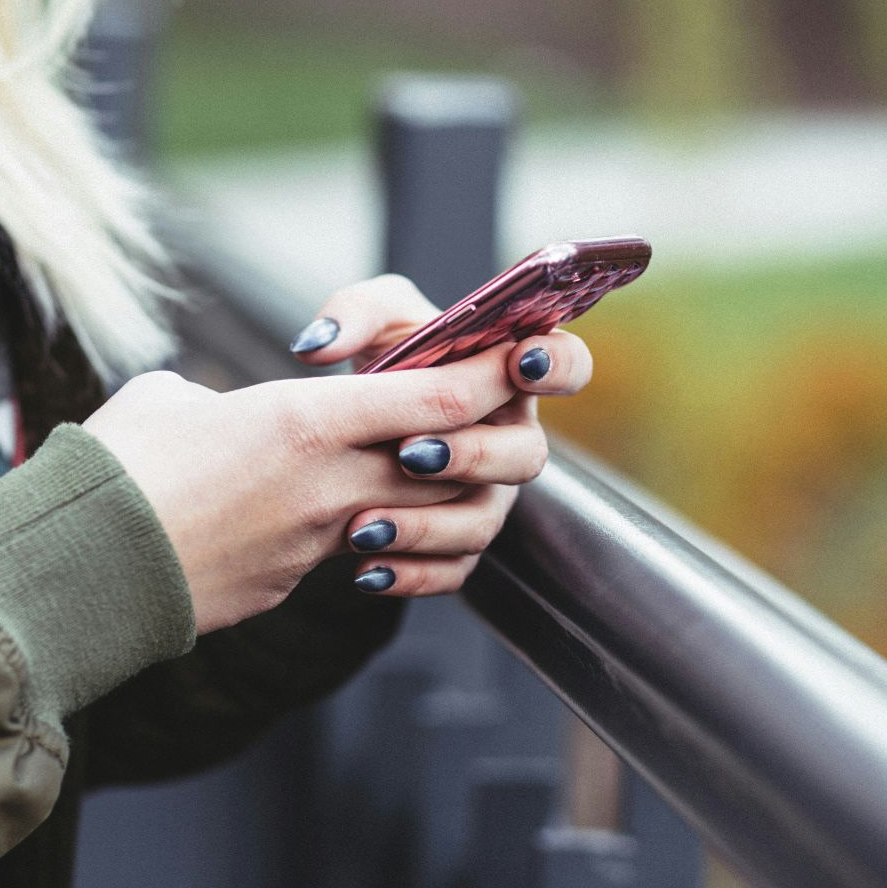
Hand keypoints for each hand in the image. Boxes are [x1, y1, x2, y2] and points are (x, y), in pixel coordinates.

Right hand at [85, 344, 534, 634]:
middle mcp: (330, 485)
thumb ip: (223, 399)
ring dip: (429, 496)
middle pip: (450, 463)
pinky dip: (371, 539)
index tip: (512, 357)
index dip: (488, 376)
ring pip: (415, 516)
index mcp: (305, 422)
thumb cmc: (113, 468)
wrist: (78, 572)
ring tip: (409, 472)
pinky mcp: (292, 584)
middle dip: (477, 439)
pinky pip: (358, 557)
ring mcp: (317, 544)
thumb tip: (222, 416)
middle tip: (474, 416)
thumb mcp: (170, 400)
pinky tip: (346, 525)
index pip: (438, 397)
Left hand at [287, 274, 593, 597]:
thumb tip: (318, 347)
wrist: (351, 427)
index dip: (557, 365)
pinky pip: (451, 570)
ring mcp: (489, 496)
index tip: (519, 362)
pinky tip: (366, 570)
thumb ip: (352, 313)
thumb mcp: (370, 320)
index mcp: (510, 375)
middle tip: (410, 452)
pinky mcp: (458, 543)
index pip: (567, 365)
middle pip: (527, 456)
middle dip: (472, 454)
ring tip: (364, 524)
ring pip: (483, 522)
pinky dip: (409, 574)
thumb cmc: (384, 358)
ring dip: (427, 525)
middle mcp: (510, 439)